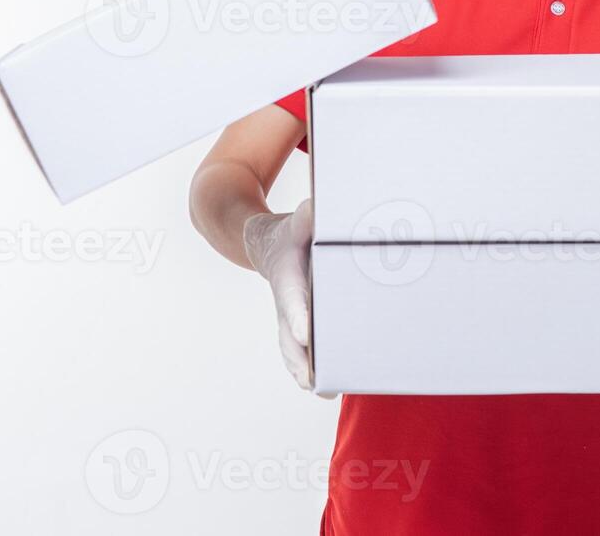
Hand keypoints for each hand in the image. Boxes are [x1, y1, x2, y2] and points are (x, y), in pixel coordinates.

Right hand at [243, 198, 316, 390]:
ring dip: (305, 371)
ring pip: (293, 350)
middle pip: (288, 336)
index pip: (291, 299)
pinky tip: (329, 387)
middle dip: (299, 359)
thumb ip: (307, 217)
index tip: (305, 334)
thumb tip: (317, 209)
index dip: (297, 316)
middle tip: (313, 381)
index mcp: (287, 278)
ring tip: (325, 391)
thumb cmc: (290, 234)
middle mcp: (285, 304)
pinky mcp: (299, 326)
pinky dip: (311, 369)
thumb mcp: (298, 220)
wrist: (270, 245)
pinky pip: (301, 352)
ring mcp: (290, 319)